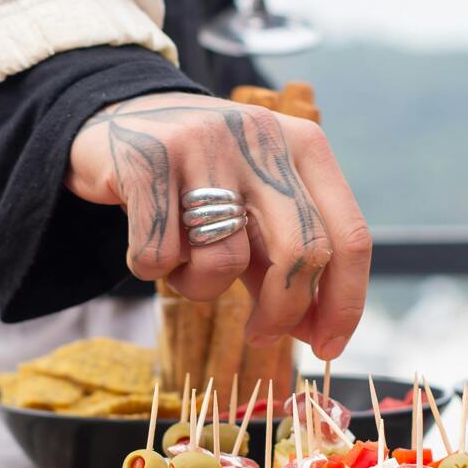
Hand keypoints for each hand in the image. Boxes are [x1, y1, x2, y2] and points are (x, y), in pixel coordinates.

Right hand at [67, 92, 370, 357]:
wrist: (117, 120)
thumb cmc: (199, 180)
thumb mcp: (253, 211)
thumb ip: (286, 264)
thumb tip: (320, 333)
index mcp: (305, 145)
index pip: (349, 236)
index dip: (345, 303)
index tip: (327, 347)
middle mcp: (263, 136)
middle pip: (301, 251)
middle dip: (283, 312)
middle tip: (260, 337)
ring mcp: (205, 142)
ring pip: (223, 261)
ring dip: (199, 286)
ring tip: (181, 262)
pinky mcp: (148, 157)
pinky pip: (159, 255)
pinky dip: (151, 268)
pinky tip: (146, 240)